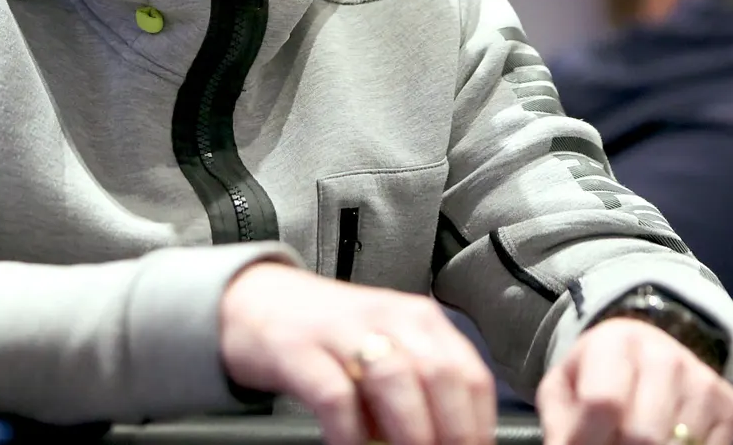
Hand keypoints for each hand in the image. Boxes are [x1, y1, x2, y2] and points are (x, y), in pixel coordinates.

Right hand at [219, 262, 496, 444]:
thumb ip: (421, 389)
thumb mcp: (386, 349)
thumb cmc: (329, 338)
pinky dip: (350, 433)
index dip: (478, 425)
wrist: (254, 302)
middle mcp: (387, 318)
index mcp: (418, 319)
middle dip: (453, 434)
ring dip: (411, 433)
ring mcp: (342, 331)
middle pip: (440, 377)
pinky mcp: (298, 350)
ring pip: (396, 380)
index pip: (469, 374)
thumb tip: (454, 440)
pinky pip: (334, 396)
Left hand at [535, 318, 732, 444]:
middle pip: (642, 435)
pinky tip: (663, 441)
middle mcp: (664, 356)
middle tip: (610, 444)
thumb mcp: (566, 389)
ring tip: (629, 441)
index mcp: (615, 343)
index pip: (602, 403)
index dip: (588, 438)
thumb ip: (561, 423)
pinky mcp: (728, 404)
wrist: (649, 351)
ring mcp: (701, 380)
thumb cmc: (598, 376)